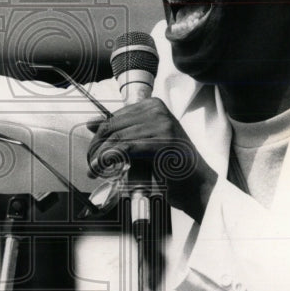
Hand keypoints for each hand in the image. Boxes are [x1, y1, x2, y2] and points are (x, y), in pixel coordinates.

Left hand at [86, 98, 216, 221]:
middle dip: (97, 146)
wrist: (198, 185)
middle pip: (113, 125)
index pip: (115, 117)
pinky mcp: (162, 141)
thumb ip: (122, 132)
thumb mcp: (144, 143)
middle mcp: (158, 110)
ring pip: (117, 137)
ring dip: (100, 156)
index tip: (92, 152)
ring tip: (94, 170)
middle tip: (91, 164)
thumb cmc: (172, 166)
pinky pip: (125, 148)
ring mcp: (162, 124)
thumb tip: (91, 124)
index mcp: (153, 105)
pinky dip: (109, 159)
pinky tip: (102, 169)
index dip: (100, 135)